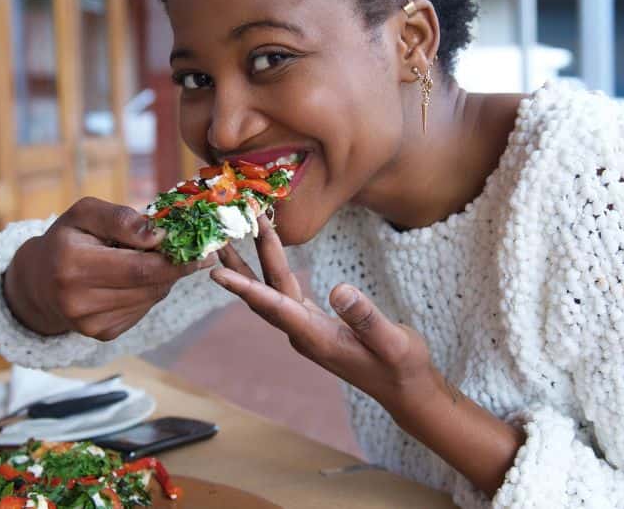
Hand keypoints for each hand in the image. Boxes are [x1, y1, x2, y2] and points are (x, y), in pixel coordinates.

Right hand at [3, 197, 214, 339]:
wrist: (39, 282)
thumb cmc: (67, 239)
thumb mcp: (85, 214)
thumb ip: (120, 219)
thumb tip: (158, 235)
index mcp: (72, 266)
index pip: (138, 267)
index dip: (175, 259)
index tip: (204, 248)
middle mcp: (78, 301)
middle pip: (149, 285)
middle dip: (177, 267)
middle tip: (199, 252)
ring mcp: (90, 324)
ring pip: (151, 298)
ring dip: (164, 278)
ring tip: (156, 258)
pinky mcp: (102, 335)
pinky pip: (142, 310)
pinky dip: (149, 292)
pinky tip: (136, 279)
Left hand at [212, 216, 524, 495]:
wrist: (406, 389)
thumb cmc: (402, 367)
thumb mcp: (392, 341)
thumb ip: (365, 317)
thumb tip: (339, 290)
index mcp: (316, 337)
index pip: (274, 306)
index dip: (245, 288)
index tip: (216, 272)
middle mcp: (303, 334)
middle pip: (264, 294)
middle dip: (242, 263)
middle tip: (220, 233)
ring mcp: (307, 330)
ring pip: (272, 293)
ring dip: (253, 265)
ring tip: (232, 238)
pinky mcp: (315, 325)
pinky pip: (285, 295)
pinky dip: (274, 273)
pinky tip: (268, 257)